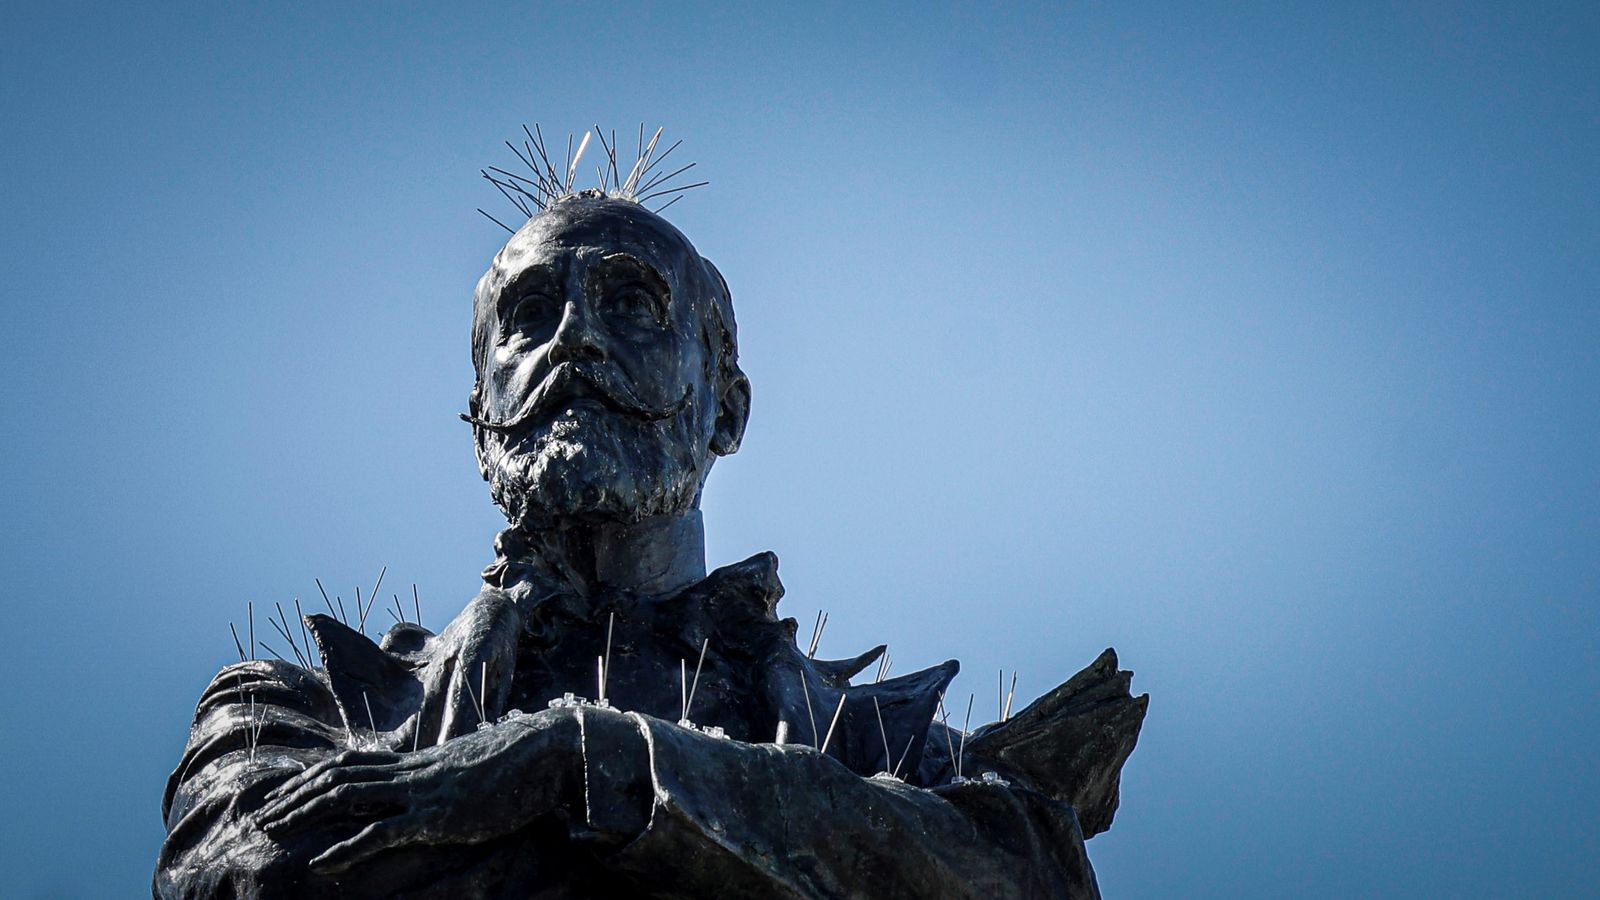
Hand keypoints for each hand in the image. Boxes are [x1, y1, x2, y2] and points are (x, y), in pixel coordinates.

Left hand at [254, 707, 581, 873]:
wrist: (547, 751)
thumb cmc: (519, 765)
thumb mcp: (473, 770)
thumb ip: (446, 778)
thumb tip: (439, 788)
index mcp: (416, 762)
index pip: (349, 763)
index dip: (310, 777)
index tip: (282, 794)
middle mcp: (410, 771)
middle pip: (335, 775)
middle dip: (292, 795)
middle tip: (259, 816)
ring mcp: (422, 791)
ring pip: (347, 795)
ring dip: (303, 813)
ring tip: (272, 831)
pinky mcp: (437, 816)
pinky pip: (383, 832)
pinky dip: (347, 849)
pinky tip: (322, 864)